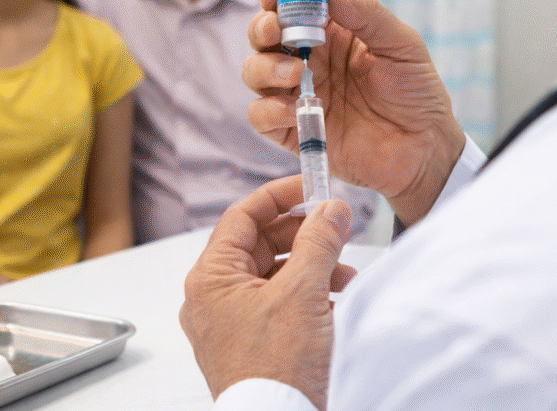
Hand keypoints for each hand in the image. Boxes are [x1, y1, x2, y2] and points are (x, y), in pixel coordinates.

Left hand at [180, 177, 355, 410]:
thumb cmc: (277, 369)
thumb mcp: (303, 292)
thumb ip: (319, 241)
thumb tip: (330, 209)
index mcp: (210, 278)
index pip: (241, 216)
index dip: (279, 196)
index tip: (310, 186)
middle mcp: (212, 299)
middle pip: (260, 245)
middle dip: (305, 237)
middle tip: (338, 228)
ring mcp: (228, 324)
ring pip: (273, 277)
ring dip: (312, 269)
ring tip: (346, 275)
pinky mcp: (249, 346)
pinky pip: (277, 307)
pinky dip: (307, 298)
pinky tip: (337, 303)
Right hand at [243, 0, 464, 225]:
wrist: (425, 151)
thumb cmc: (418, 94)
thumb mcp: (401, 46)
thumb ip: (366, 13)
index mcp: (333, 33)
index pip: (293, 5)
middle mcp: (309, 60)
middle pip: (265, 35)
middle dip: (262, 28)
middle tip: (276, 31)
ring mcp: (298, 94)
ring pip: (255, 71)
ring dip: (265, 68)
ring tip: (294, 75)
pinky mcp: (293, 130)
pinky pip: (260, 116)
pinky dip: (268, 109)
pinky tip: (292, 110)